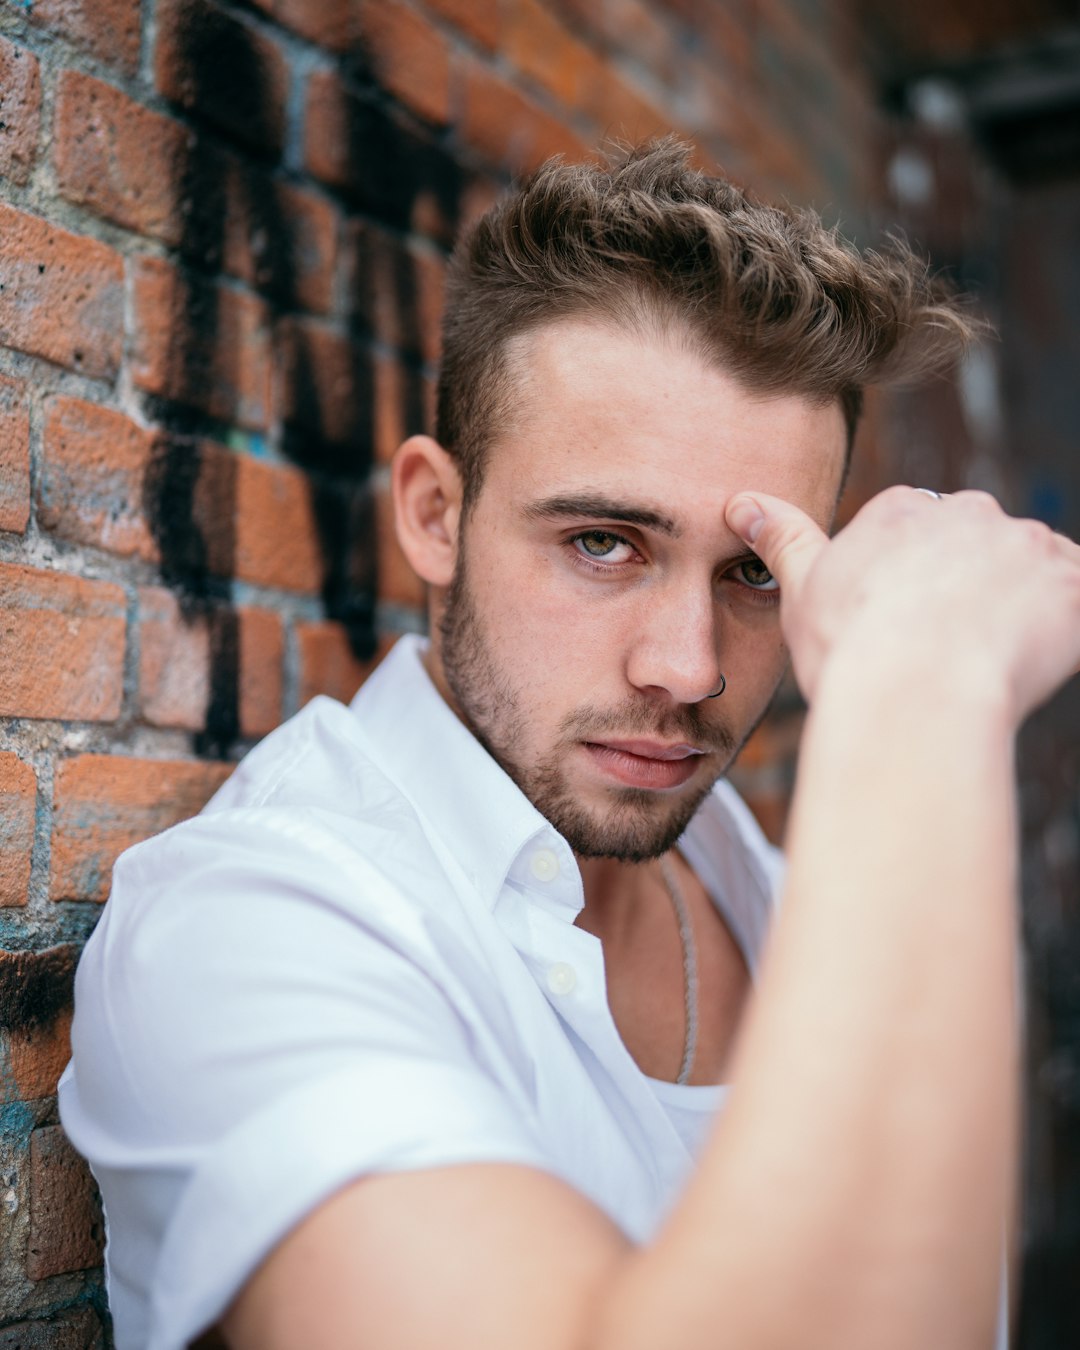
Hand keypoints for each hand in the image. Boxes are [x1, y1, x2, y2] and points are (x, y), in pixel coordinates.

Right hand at [726, 486, 1079, 721]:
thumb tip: (741, 501)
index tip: (903, 628)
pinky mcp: (1074, 586)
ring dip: (1019, 612)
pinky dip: (1065, 629)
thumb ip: (781, 538)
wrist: (913, 692)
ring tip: (981, 668)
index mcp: (902, 510)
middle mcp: (969, 512)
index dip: (913, 588)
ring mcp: (1027, 545)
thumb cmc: (849, 648)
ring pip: (1032, 575)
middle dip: (970, 593)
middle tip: (943, 652)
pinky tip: (1030, 664)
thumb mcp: (800, 589)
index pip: (919, 536)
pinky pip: (1079, 602)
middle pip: (979, 549)